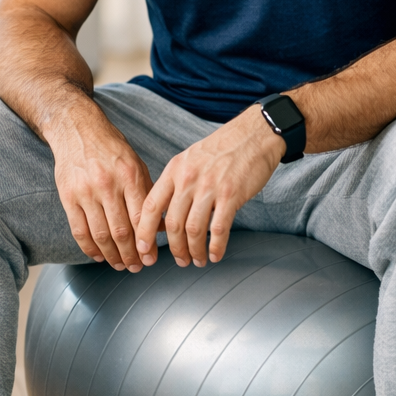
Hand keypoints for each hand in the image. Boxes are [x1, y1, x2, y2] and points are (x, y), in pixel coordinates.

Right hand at [53, 127, 154, 271]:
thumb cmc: (111, 148)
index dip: (146, 244)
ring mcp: (86, 192)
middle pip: (121, 232)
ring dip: (112, 257)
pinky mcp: (68, 197)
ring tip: (120, 265)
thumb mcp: (136, 164)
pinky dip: (89, 249)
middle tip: (136, 267)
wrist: (77, 129)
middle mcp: (108, 185)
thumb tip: (158, 226)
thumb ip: (147, 194)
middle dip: (131, 256)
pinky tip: (98, 256)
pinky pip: (79, 231)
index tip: (150, 258)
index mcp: (129, 176)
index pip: (140, 219)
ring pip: (100, 235)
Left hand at [134, 106, 283, 267]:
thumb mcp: (189, 159)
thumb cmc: (222, 149)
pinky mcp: (231, 195)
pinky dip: (215, 247)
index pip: (150, 206)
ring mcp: (209, 187)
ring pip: (193, 230)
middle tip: (180, 260)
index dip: (144, 231)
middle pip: (172, 223)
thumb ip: (176, 183)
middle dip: (174, 249)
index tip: (143, 249)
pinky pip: (218, 229)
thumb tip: (165, 213)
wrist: (253, 135)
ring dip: (194, 251)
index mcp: (174, 170)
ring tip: (198, 260)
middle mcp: (188, 179)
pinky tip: (215, 254)